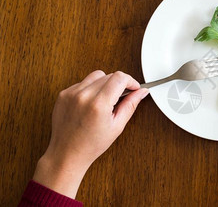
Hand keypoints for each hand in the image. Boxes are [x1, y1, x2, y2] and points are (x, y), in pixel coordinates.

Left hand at [33, 70, 148, 198]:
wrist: (66, 153)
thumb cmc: (91, 145)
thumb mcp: (117, 126)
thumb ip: (130, 105)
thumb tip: (142, 92)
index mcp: (99, 104)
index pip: (120, 78)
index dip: (131, 81)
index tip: (134, 88)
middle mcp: (84, 95)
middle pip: (109, 75)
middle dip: (119, 84)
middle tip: (120, 98)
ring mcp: (71, 93)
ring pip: (96, 75)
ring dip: (105, 84)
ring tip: (105, 100)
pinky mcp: (63, 93)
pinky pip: (83, 82)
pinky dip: (91, 88)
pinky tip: (91, 103)